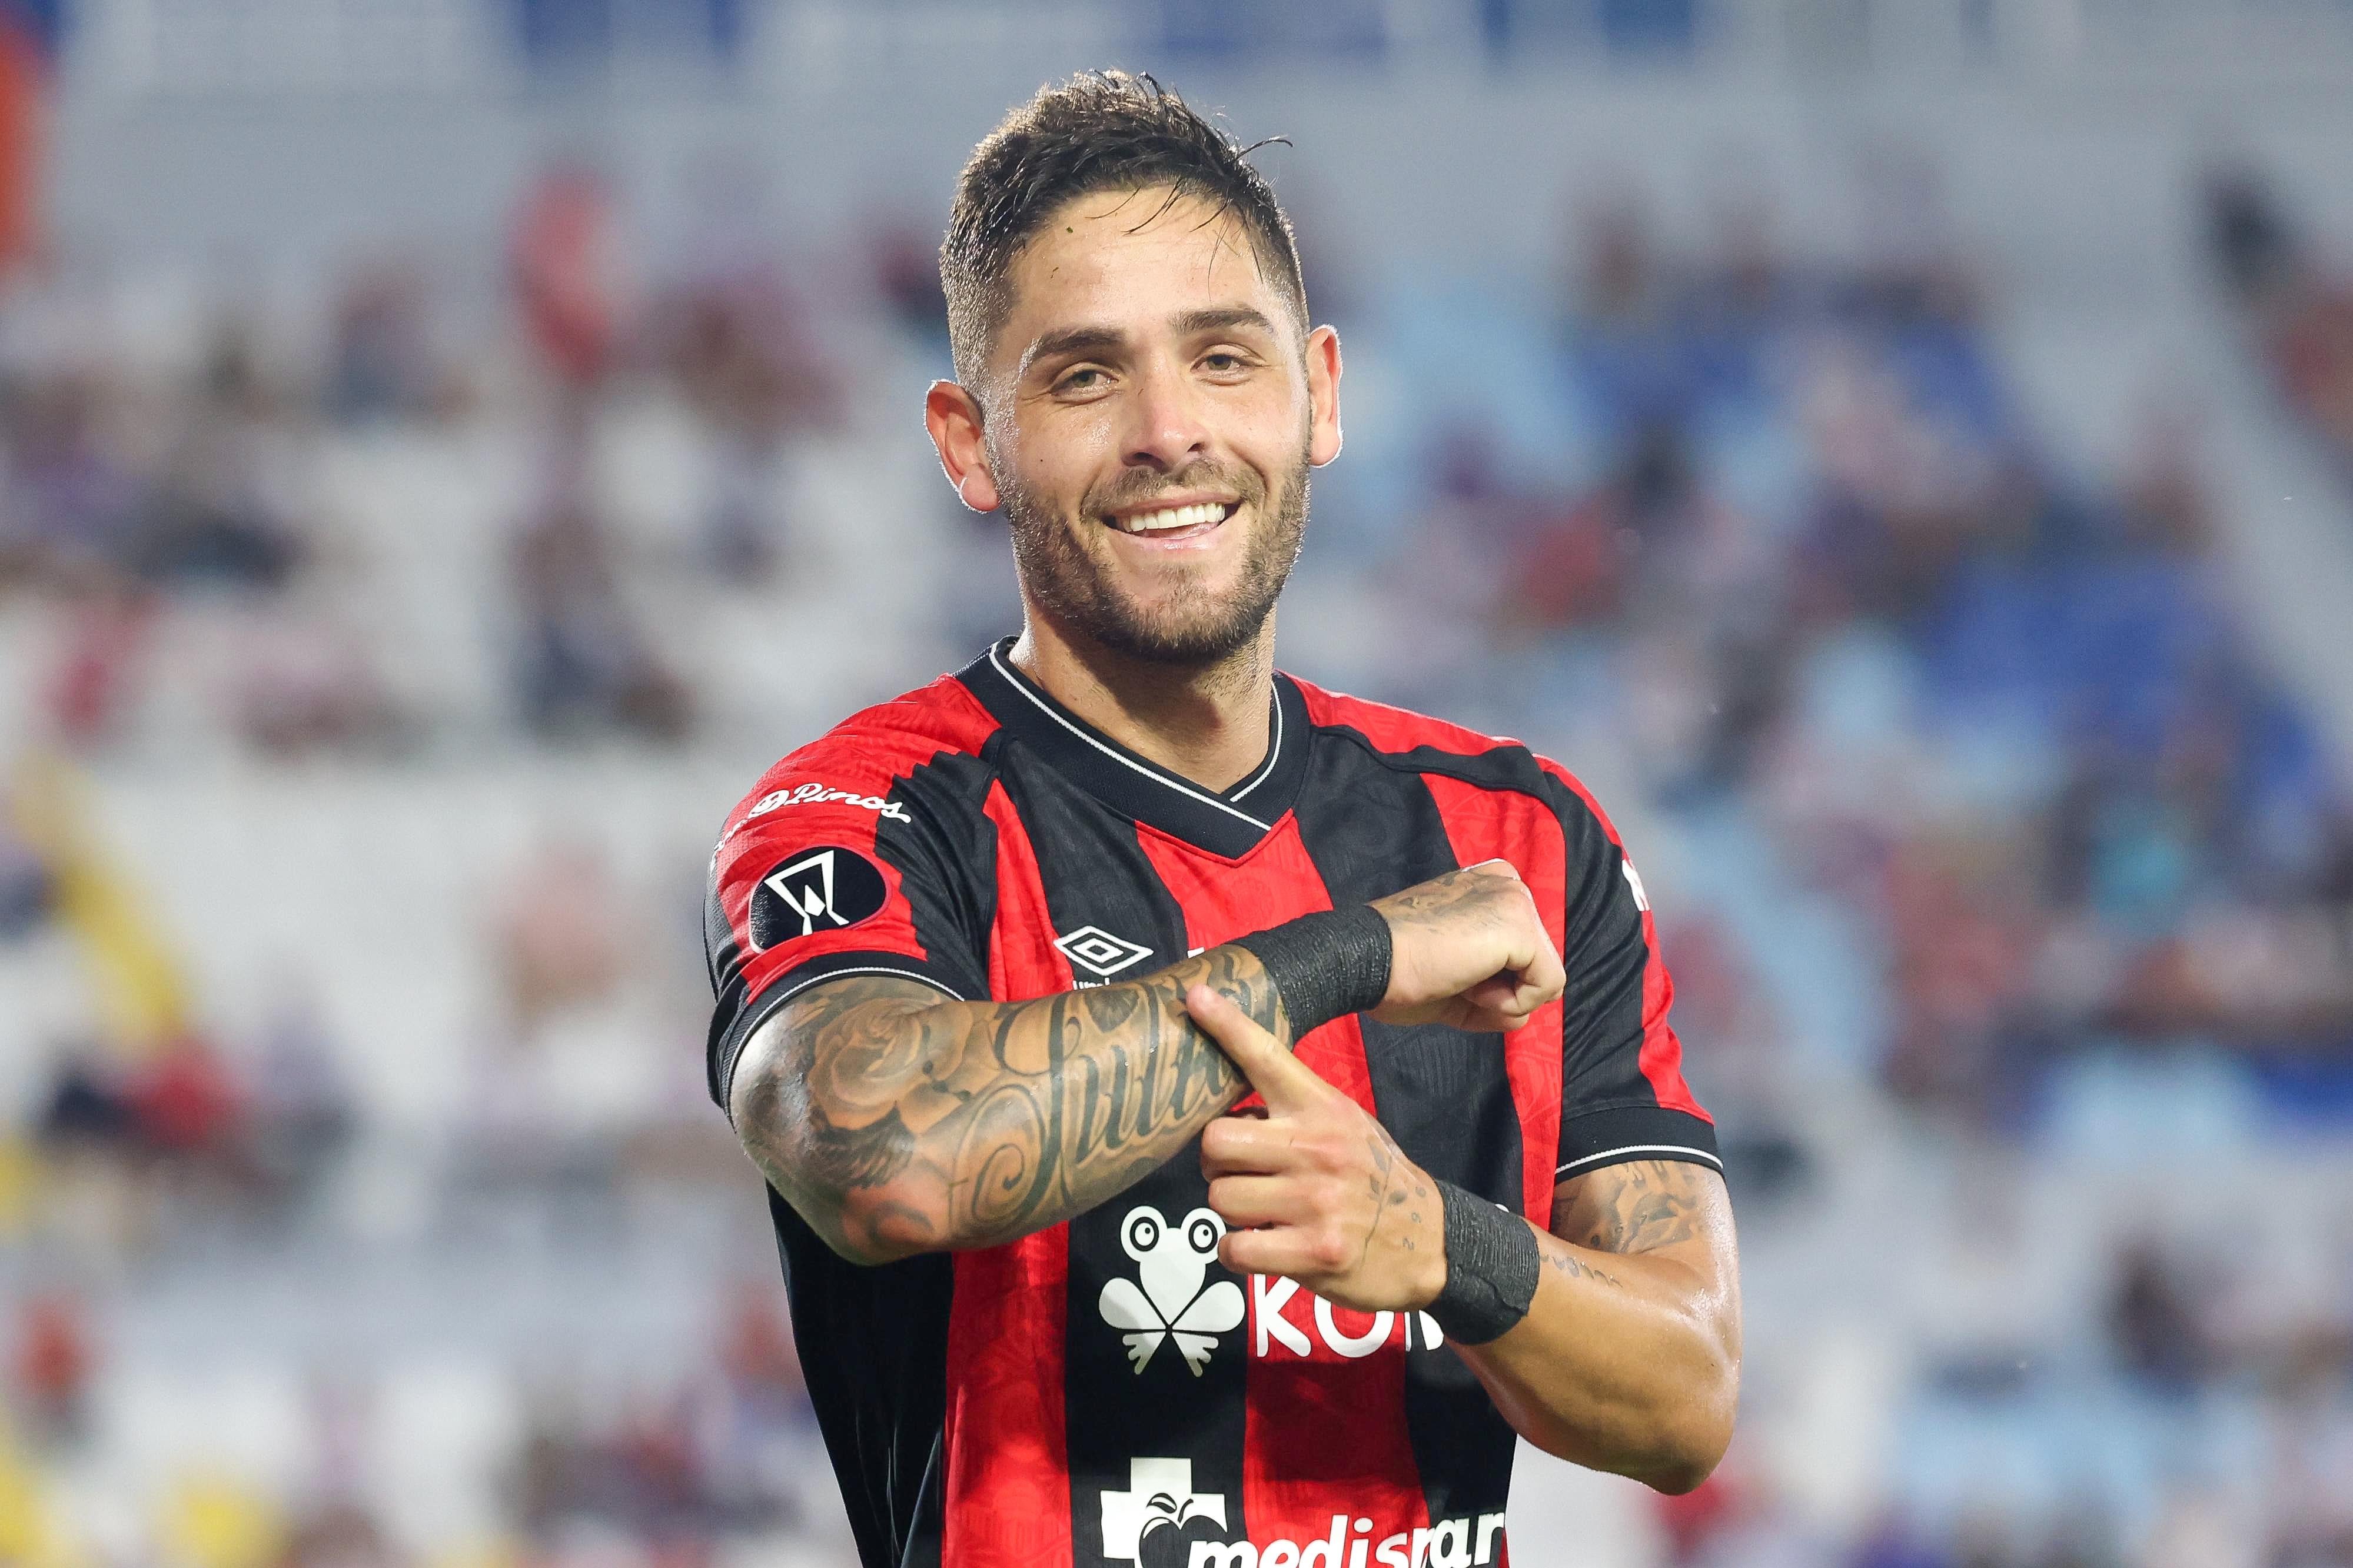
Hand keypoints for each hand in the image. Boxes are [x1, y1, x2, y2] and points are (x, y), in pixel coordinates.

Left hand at [1186, 986, 1444, 1313]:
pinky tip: (1263, 1246)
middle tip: (1237, 1170)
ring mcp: (1316, 1201)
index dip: (1226, 1026)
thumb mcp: (1344, 1125)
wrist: (1430, 1241)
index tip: (1195, 996)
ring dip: (1232, 1210)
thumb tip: (1225, 1107)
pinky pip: (1235, 1248)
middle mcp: (1317, 1147)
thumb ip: (1293, 1111)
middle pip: (1215, 1140)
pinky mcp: (1313, 1252)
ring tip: (1263, 1211)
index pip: (1268, 1057)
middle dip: (1216, 1161)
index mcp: (1322, 1108)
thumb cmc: (1372, 1178)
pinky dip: (1238, 1252)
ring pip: (1220, 1197)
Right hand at [1370, 860, 1565, 1031]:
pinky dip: (1508, 1004)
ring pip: (1544, 978)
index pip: (1520, 952)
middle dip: (1499, 991)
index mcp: (1488, 887)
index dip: (1490, 982)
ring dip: (1501, 999)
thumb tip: (1520, 1014)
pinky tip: (1468, 985)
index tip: (1447, 972)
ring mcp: (1516, 901)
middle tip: (1450, 978)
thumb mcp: (1454, 982)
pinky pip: (1547, 986)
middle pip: (1535, 965)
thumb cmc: (1397, 971)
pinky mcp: (1521, 928)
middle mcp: (1507, 883)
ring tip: (1457, 979)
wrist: (1366, 959)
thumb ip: (1492, 990)